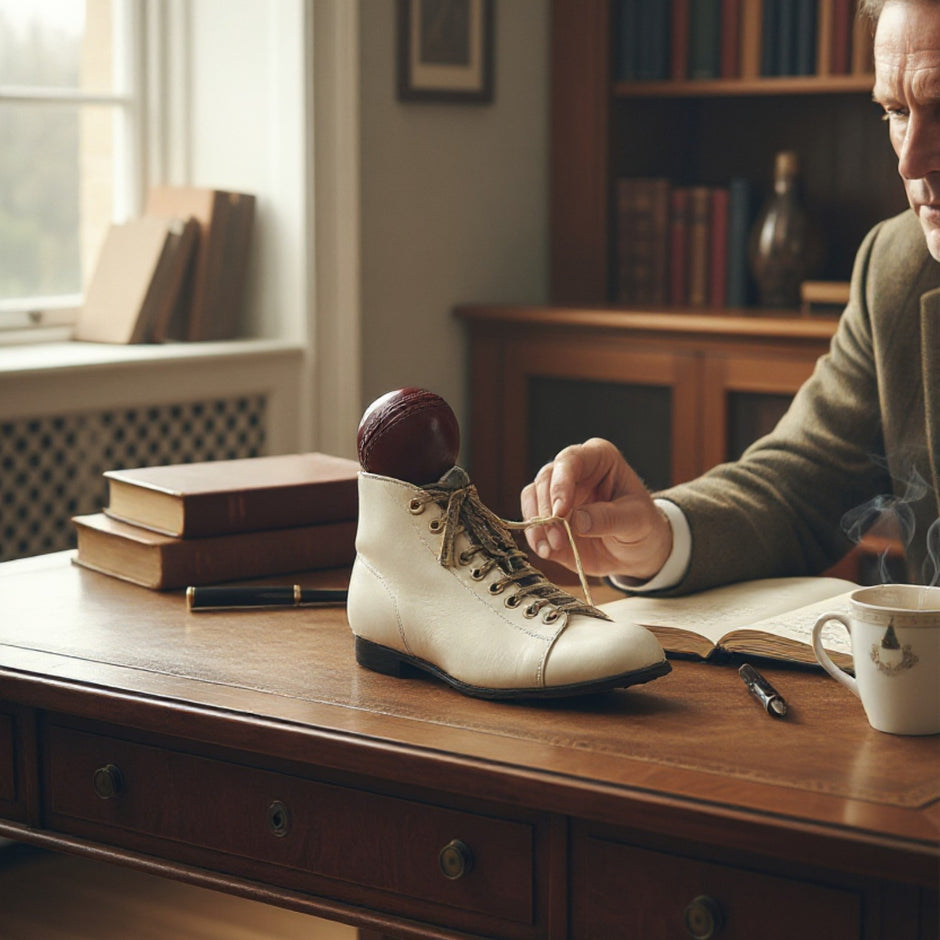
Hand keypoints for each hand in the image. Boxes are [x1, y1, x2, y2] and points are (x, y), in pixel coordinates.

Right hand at [520, 438, 672, 579]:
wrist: (635, 550)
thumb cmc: (642, 526)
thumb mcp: (637, 521)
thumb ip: (609, 518)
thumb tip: (577, 521)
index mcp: (598, 459)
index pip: (571, 460)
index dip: (561, 484)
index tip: (560, 511)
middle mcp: (573, 471)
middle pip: (545, 479)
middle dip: (547, 509)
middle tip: (559, 537)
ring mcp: (557, 493)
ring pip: (532, 497)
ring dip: (538, 524)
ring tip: (553, 547)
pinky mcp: (548, 516)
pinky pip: (531, 521)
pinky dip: (535, 537)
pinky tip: (546, 551)